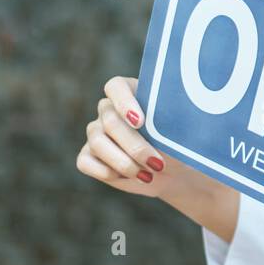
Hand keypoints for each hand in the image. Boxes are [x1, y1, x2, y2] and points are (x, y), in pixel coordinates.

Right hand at [76, 75, 191, 199]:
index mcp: (131, 92)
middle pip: (110, 121)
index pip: (116, 86)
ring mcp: (96, 132)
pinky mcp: (88, 156)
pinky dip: (109, 173)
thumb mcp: (176, 132)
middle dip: (135, 146)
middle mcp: (109, 109)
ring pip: (98, 143)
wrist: (174, 171)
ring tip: (148, 174)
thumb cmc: (177, 145)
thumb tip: (156, 123)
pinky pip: (86, 162)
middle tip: (157, 163)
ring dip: (124, 163)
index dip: (125, 103)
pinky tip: (131, 177)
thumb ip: (165, 121)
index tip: (140, 122)